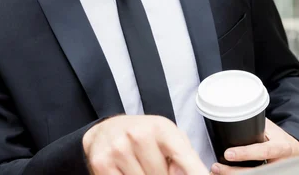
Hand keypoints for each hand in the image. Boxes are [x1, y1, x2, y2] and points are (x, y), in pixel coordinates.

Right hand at [83, 115, 209, 174]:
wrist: (106, 129)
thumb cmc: (143, 136)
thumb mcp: (167, 138)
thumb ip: (183, 157)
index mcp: (161, 128)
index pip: (183, 156)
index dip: (195, 171)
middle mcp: (139, 135)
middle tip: (153, 165)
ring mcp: (119, 149)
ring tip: (140, 166)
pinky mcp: (102, 163)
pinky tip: (126, 169)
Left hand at [210, 119, 298, 174]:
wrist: (294, 152)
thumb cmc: (279, 139)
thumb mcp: (272, 129)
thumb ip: (255, 124)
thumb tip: (234, 112)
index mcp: (281, 148)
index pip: (263, 151)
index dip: (245, 153)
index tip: (228, 154)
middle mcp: (279, 164)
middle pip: (255, 171)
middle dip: (234, 171)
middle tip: (216, 167)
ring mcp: (274, 172)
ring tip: (216, 171)